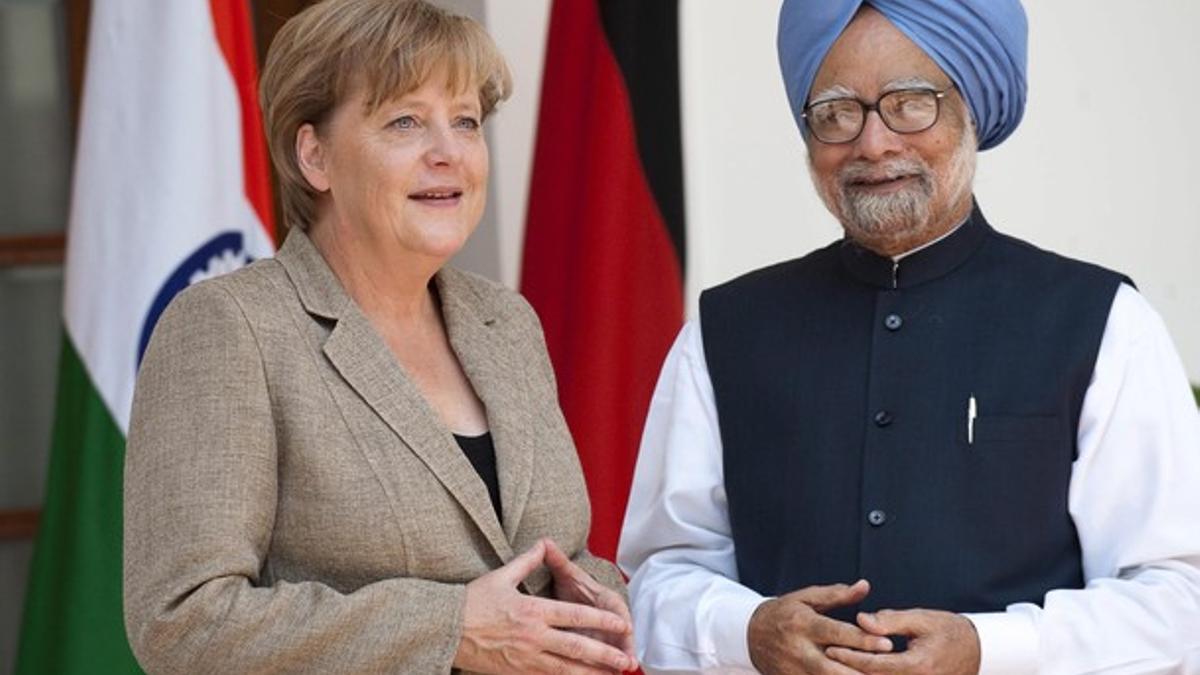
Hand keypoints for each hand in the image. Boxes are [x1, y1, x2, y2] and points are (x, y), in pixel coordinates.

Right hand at [453, 539, 637, 673]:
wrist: (445, 630)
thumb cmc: (472, 602)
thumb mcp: (501, 576)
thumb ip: (527, 561)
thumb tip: (543, 543)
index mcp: (533, 610)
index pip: (575, 615)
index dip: (602, 621)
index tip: (622, 625)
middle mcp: (533, 636)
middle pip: (577, 647)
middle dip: (605, 654)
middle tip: (627, 659)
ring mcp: (526, 657)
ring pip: (566, 669)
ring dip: (591, 674)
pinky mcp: (517, 672)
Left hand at [543, 538, 637, 665]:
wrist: (576, 597)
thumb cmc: (573, 586)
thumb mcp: (566, 574)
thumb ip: (557, 561)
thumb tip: (545, 542)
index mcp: (607, 601)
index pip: (618, 610)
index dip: (622, 621)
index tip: (626, 630)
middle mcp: (611, 620)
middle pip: (621, 637)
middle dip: (624, 650)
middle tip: (628, 663)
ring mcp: (607, 636)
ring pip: (614, 653)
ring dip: (616, 665)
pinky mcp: (601, 648)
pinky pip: (602, 662)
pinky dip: (602, 670)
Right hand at [747, 579, 892, 674]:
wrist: (750, 635)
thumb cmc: (784, 613)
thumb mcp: (806, 598)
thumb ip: (836, 594)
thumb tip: (865, 586)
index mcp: (804, 624)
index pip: (838, 634)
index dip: (864, 640)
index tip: (888, 643)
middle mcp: (799, 650)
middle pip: (835, 668)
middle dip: (863, 670)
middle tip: (890, 668)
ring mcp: (795, 670)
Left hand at [825, 609, 979, 674]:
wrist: (979, 651)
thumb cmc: (950, 631)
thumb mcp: (921, 619)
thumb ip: (891, 620)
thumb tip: (861, 619)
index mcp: (919, 665)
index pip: (876, 664)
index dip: (851, 657)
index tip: (830, 648)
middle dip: (848, 671)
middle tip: (822, 660)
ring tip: (832, 667)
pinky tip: (856, 671)